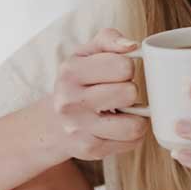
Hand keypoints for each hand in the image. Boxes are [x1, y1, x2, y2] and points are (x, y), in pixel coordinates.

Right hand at [42, 28, 149, 161]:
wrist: (53, 122)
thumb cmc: (79, 81)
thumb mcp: (87, 53)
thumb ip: (110, 39)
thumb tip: (132, 46)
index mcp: (70, 72)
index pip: (123, 65)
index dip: (127, 67)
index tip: (117, 72)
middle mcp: (70, 102)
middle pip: (129, 93)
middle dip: (130, 90)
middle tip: (119, 92)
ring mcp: (79, 129)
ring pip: (134, 125)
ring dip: (137, 116)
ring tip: (125, 110)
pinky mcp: (90, 150)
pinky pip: (132, 141)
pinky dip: (131, 133)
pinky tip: (119, 125)